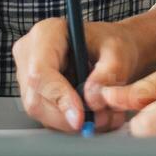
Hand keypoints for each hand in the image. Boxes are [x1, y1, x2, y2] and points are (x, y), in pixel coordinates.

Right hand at [12, 7, 155, 133]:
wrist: (124, 48)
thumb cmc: (122, 43)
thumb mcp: (122, 53)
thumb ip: (109, 73)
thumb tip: (92, 97)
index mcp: (48, 32)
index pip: (40, 71)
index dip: (58, 97)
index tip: (80, 117)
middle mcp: (32, 50)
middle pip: (35, 95)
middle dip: (68, 114)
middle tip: (99, 124)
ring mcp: (31, 71)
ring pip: (40, 110)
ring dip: (73, 120)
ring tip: (106, 116)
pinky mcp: (39, 90)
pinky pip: (48, 115)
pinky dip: (74, 121)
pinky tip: (98, 116)